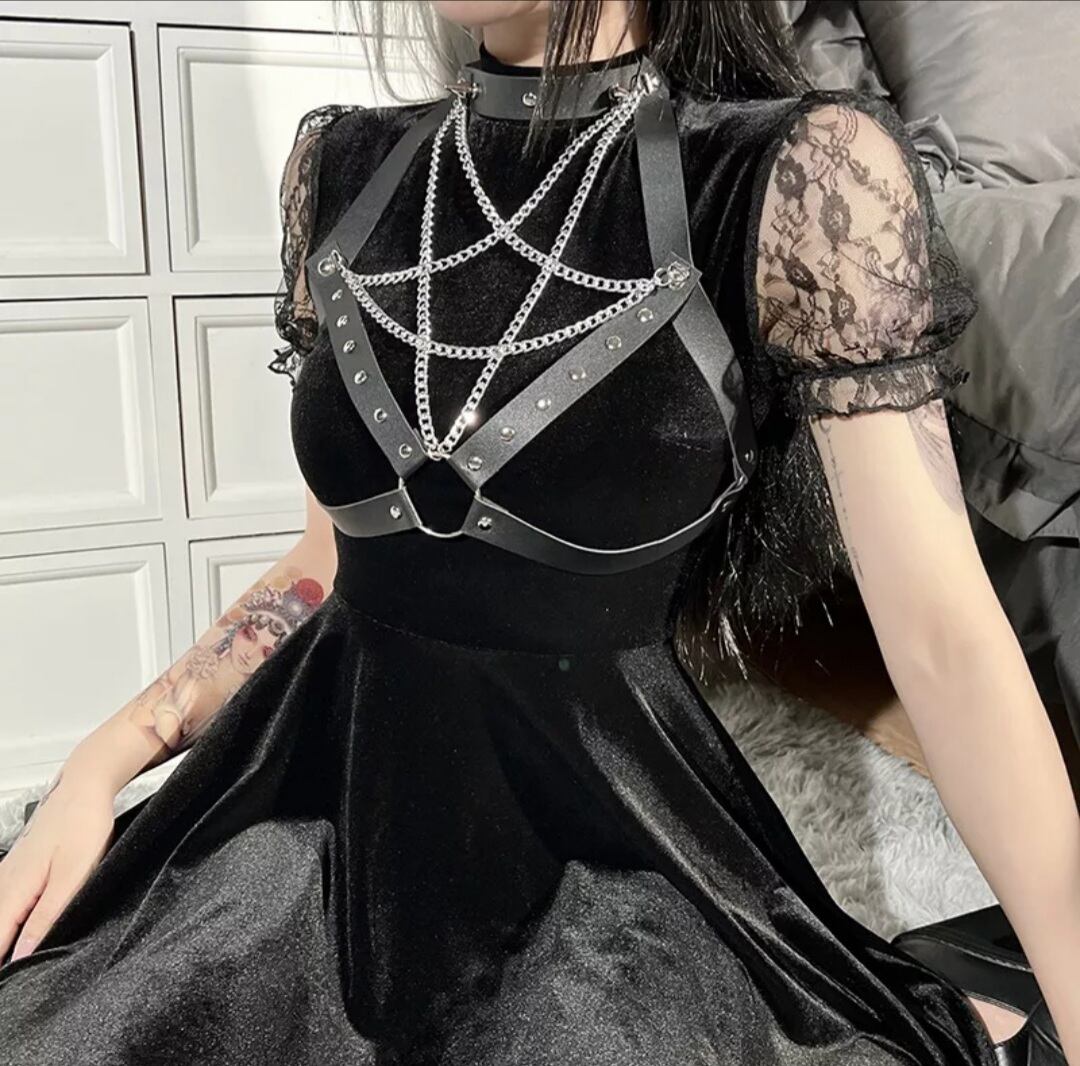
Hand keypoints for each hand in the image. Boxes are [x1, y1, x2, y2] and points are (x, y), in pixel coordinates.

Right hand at [0, 770, 114, 963]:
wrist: (82, 788)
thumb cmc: (82, 828)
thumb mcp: (73, 876)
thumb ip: (47, 916)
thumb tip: (23, 955)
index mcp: (12, 892)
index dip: (1, 968)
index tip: (10, 989)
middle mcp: (1, 886)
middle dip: (3, 955)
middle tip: (18, 978)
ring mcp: (6, 877)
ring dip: (5, 939)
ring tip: (18, 962)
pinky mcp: (16, 872)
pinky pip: (4, 905)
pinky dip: (8, 923)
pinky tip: (19, 933)